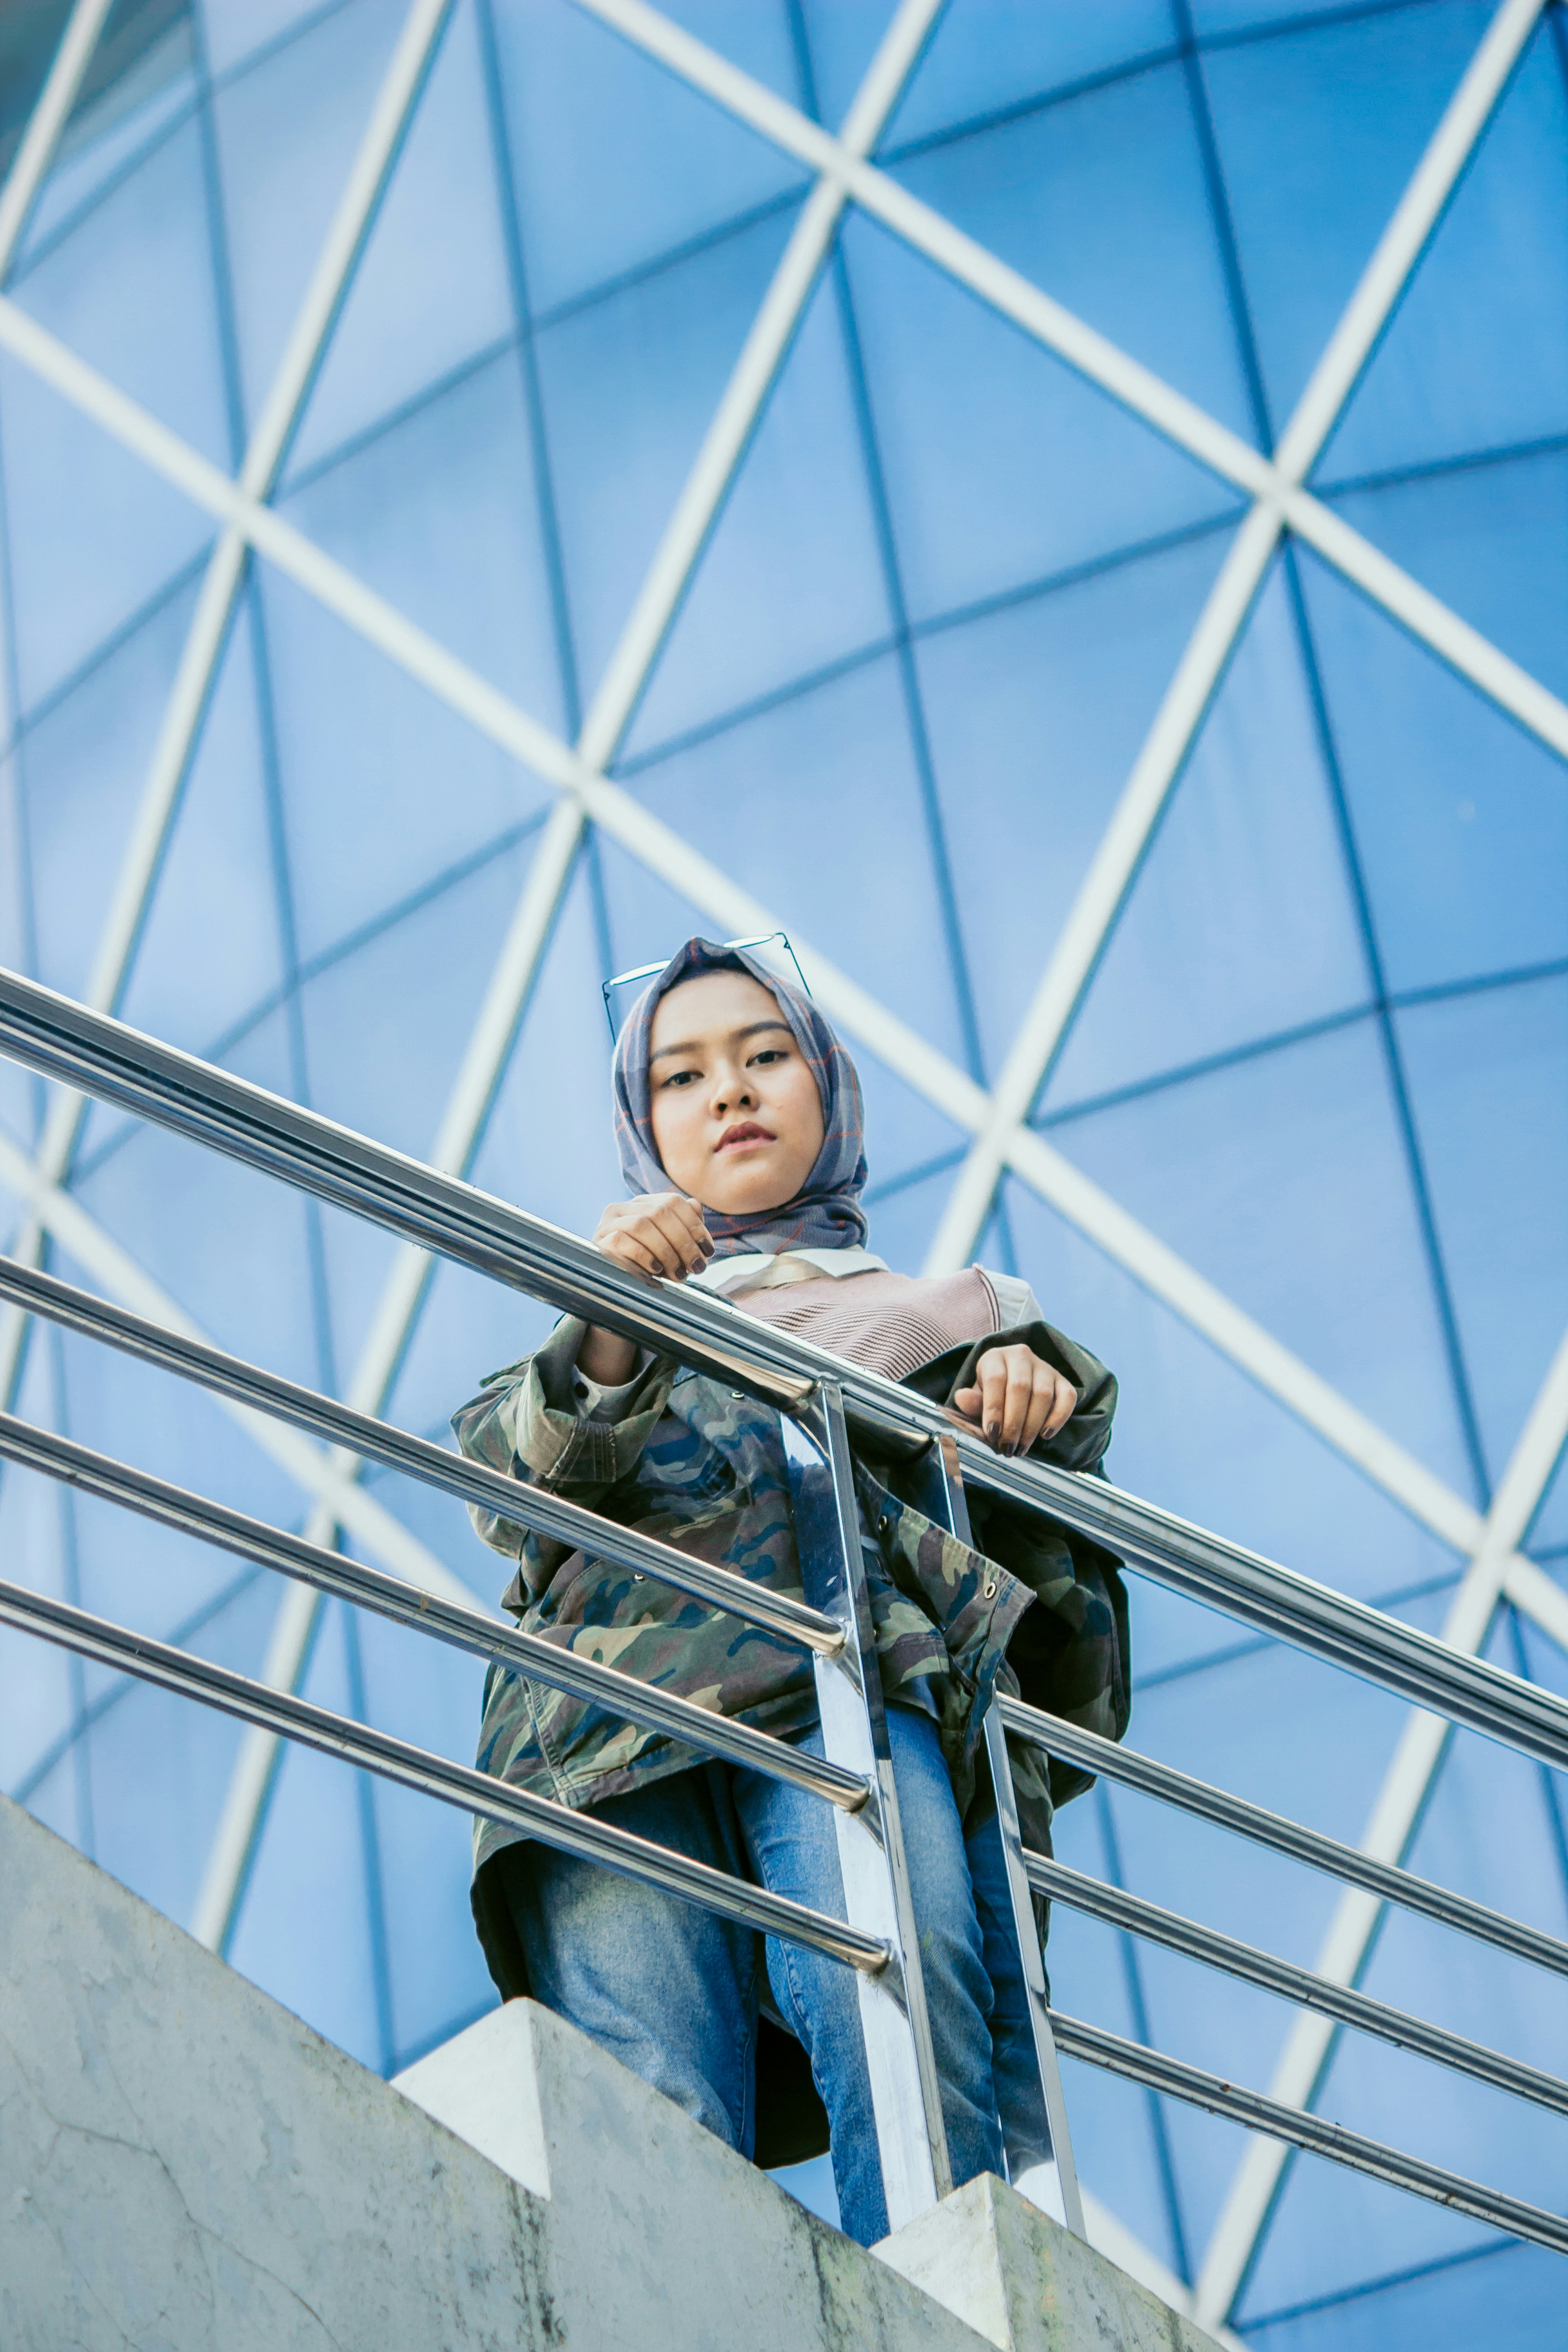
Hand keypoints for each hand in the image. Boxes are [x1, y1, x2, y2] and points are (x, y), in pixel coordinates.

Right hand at [591, 1191, 712, 1282]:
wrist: (607, 1282)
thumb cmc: (644, 1263)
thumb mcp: (667, 1245)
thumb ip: (683, 1224)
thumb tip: (696, 1207)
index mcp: (643, 1203)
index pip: (673, 1201)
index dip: (694, 1225)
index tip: (708, 1251)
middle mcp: (623, 1207)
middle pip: (659, 1213)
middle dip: (683, 1242)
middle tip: (697, 1268)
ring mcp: (607, 1223)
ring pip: (641, 1225)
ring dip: (665, 1252)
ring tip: (678, 1275)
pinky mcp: (598, 1241)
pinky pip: (621, 1242)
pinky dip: (643, 1257)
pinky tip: (655, 1273)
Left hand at [953, 1345, 1076, 1456]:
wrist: (1012, 1384)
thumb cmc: (991, 1395)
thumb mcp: (977, 1398)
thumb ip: (971, 1402)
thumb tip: (962, 1397)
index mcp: (994, 1357)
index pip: (995, 1379)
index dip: (994, 1408)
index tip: (992, 1434)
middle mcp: (1020, 1356)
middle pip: (1020, 1387)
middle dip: (1014, 1423)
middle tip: (1007, 1448)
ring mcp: (1044, 1367)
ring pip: (1043, 1394)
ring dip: (1032, 1426)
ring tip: (1022, 1447)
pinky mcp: (1062, 1380)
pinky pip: (1067, 1397)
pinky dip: (1058, 1418)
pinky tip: (1045, 1435)